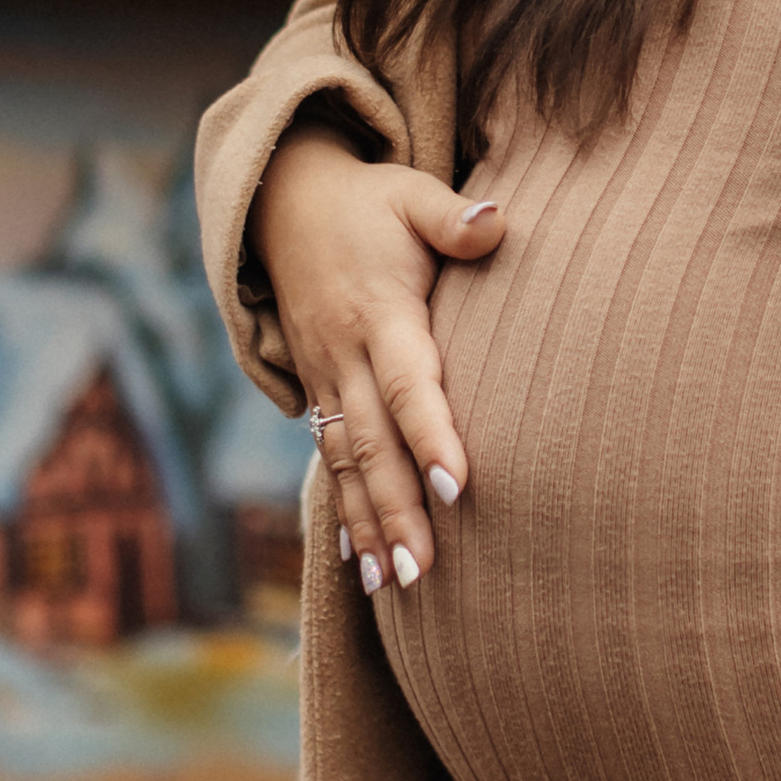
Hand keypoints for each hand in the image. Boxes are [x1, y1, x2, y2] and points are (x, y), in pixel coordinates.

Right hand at [249, 126, 506, 598]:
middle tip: (424, 571)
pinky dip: (344, 510)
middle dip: (397, 510)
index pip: (409, 383)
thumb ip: (453, 217)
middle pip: (374, 443)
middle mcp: (345, 355)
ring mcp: (325, 376)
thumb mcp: (410, 194)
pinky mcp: (317, 388)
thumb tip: (495, 221)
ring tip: (394, 585)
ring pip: (348, 462)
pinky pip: (329, 456)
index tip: (460, 488)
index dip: (432, 435)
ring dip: (369, 525)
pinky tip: (359, 561)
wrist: (285, 203)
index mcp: (379, 312)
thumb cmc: (368, 202)